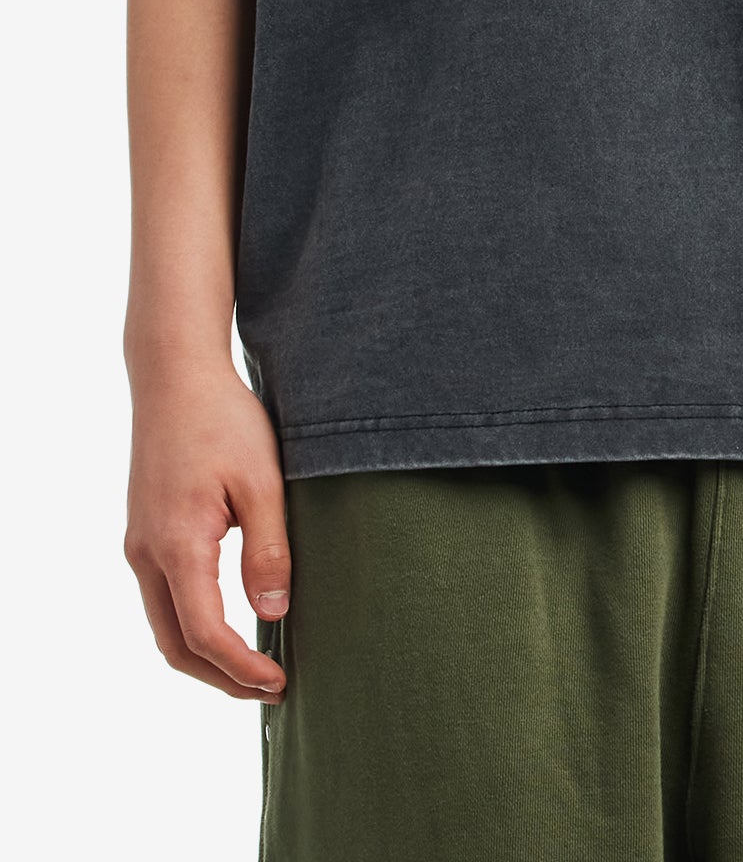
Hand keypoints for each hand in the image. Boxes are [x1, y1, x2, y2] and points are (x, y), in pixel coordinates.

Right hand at [124, 363, 289, 700]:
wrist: (176, 375)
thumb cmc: (224, 419)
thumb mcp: (262, 481)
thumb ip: (269, 550)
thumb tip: (273, 615)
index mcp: (178, 544)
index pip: (205, 634)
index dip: (242, 669)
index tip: (280, 683)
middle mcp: (147, 553)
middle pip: (175, 644)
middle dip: (220, 678)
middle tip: (271, 689)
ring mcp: (140, 544)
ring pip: (164, 624)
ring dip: (205, 655)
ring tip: (255, 667)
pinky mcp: (145, 532)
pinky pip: (163, 597)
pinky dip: (192, 625)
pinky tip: (231, 622)